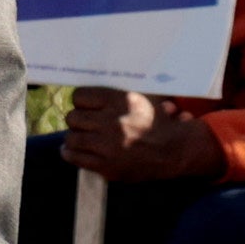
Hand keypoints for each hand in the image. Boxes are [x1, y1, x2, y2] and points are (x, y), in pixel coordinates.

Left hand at [62, 87, 224, 179]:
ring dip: (76, 137)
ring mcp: (107, 145)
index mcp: (119, 101)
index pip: (79, 96)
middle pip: (72, 117)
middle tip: (86, 123)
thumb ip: (116, 91)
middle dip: (79, 120)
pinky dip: (72, 153)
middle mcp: (111, 122)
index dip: (82, 101)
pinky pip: (74, 157)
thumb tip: (90, 78)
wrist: (173, 150)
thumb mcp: (141, 97)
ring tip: (83, 137)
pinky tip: (77, 150)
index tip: (87, 106)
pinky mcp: (106, 165)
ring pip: (71, 138)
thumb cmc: (155, 120)